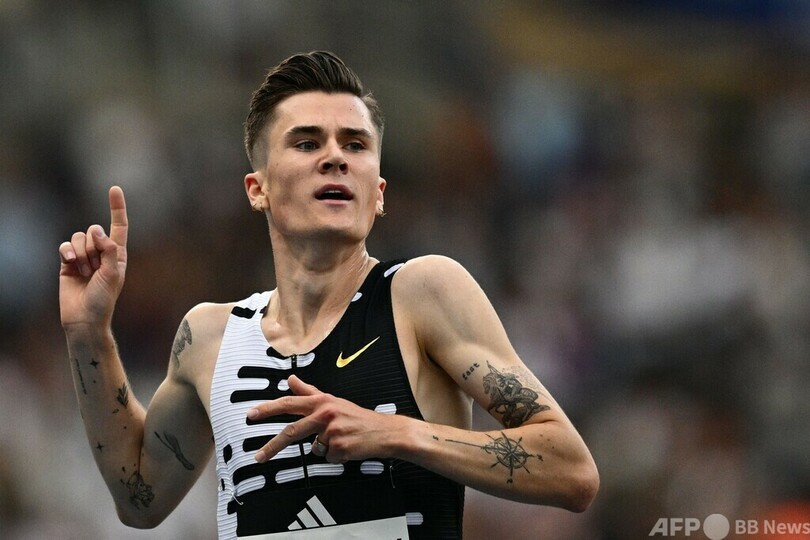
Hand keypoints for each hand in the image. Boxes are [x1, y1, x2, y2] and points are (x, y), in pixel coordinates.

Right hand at [59, 186, 128, 328]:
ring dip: (81, 254)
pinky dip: (67, 253)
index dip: (116, 207)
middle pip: (94, 230)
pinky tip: (70, 265)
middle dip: (93, 248)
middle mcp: (101, 252)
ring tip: (85, 273)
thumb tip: (97, 229)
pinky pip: (65, 246)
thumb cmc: (104, 300)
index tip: (114, 188)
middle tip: (95, 270)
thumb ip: (109, 250)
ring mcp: (83, 257)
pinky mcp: (67, 262)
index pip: (119, 226)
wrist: (84, 318)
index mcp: (118, 254)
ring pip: (78, 237)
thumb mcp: (113, 274)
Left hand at [247, 375, 401, 463]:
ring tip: (341, 440)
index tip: (252, 415)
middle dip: (272, 447)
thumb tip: (291, 379)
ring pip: (314, 448)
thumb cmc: (358, 417)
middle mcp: (325, 414)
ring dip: (325, 449)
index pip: (289, 403)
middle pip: (291, 432)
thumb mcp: (333, 400)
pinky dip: (336, 456)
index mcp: (322, 401)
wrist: (385, 431)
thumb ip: (309, 391)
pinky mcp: (339, 448)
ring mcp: (331, 431)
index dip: (268, 409)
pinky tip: (348, 447)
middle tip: (258, 456)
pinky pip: (328, 458)